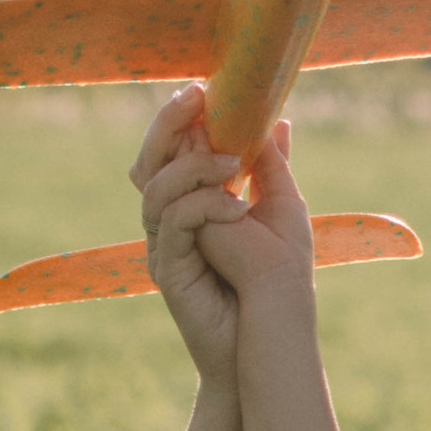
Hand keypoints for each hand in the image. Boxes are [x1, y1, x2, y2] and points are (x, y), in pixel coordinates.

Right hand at [131, 93, 313, 377]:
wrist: (266, 343)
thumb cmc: (275, 283)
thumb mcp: (282, 211)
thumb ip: (271, 167)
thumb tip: (278, 119)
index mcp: (192, 201)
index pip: (173, 149)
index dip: (180, 117)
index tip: (203, 87)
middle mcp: (171, 220)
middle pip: (149, 162)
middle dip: (169, 125)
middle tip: (195, 98)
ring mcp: (164, 244)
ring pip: (155, 188)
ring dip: (194, 166)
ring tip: (234, 163)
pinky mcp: (167, 269)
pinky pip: (173, 224)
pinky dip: (204, 206)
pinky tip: (236, 207)